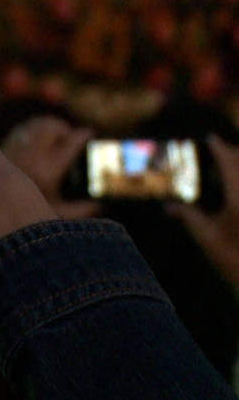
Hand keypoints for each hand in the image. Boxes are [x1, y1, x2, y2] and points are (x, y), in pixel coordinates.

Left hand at [1, 116, 99, 219]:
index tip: (89, 133)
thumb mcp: (55, 213)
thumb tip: (99, 206)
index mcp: (47, 171)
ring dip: (49, 125)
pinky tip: (40, 139)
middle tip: (69, 136)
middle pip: (51, 126)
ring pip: (36, 123)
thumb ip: (79, 211)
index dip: (83, 135)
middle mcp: (30, 156)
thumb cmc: (24, 210)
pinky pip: (24, 128)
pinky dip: (35, 129)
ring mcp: (16, 147)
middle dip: (63, 128)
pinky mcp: (6, 144)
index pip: (70, 143)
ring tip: (56, 136)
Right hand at [168, 136, 238, 289]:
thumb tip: (168, 207)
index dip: (219, 148)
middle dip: (234, 155)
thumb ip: (188, 217)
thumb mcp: (205, 238)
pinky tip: (231, 198)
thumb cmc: (233, 261)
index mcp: (238, 199)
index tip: (210, 138)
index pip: (230, 164)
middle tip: (220, 154)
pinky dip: (238, 186)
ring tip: (228, 174)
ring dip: (238, 171)